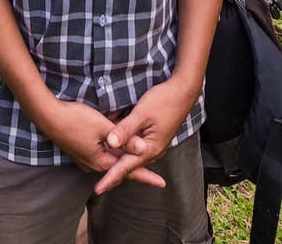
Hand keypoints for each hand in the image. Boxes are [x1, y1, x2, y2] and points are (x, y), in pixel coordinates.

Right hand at [35, 99, 166, 190]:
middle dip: (136, 165)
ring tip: (138, 154)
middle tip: (154, 172)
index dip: (147, 176)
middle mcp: (93, 164)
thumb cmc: (76, 120)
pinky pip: (102, 153)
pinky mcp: (80, 150)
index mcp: (101, 162)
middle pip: (120, 166)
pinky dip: (112, 149)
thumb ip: (125, 140)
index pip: (130, 171)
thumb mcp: (105, 128)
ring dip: (123, 155)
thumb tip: (145, 149)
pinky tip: (117, 143)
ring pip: (111, 158)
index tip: (162, 183)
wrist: (48, 117)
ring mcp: (85, 158)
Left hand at [93, 79, 197, 194]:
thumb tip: (110, 144)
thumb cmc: (164, 101)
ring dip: (118, 159)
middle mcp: (153, 151)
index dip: (110, 178)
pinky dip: (125, 148)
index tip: (98, 189)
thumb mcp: (141, 114)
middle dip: (113, 172)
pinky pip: (136, 148)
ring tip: (103, 167)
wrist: (183, 92)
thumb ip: (125, 129)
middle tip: (98, 184)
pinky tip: (117, 146)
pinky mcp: (153, 137)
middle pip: (129, 165)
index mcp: (150, 149)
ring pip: (132, 156)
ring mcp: (154, 145)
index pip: (126, 168)